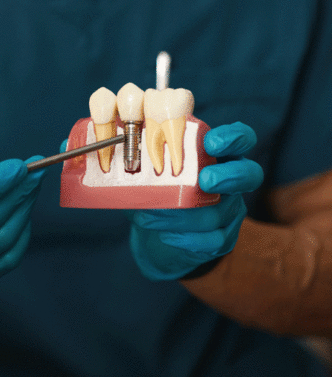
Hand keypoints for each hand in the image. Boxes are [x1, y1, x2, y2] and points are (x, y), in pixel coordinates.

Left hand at [128, 122, 263, 279]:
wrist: (162, 231)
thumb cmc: (163, 188)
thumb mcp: (160, 167)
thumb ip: (154, 155)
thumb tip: (127, 144)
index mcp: (220, 155)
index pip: (241, 138)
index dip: (233, 138)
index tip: (211, 142)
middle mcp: (232, 181)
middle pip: (250, 175)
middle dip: (229, 176)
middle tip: (206, 179)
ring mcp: (230, 211)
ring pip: (217, 213)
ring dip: (182, 215)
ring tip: (149, 215)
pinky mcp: (223, 238)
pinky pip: (212, 241)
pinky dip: (186, 239)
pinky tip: (166, 235)